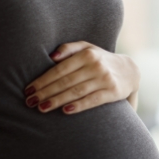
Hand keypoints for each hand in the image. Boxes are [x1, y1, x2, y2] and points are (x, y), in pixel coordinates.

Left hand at [23, 41, 139, 113]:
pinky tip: (65, 111)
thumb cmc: (101, 60)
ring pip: (76, 91)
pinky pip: (92, 100)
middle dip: (45, 92)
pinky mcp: (112, 92)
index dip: (42, 80)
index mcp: (86, 53)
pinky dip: (78, 105)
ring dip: (57, 101)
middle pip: (65, 81)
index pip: (59, 69)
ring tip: (41, 108)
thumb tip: (51, 57)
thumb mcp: (87, 48)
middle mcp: (95, 65)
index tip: (28, 90)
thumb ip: (69, 48)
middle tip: (29, 102)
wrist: (130, 71)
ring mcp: (104, 78)